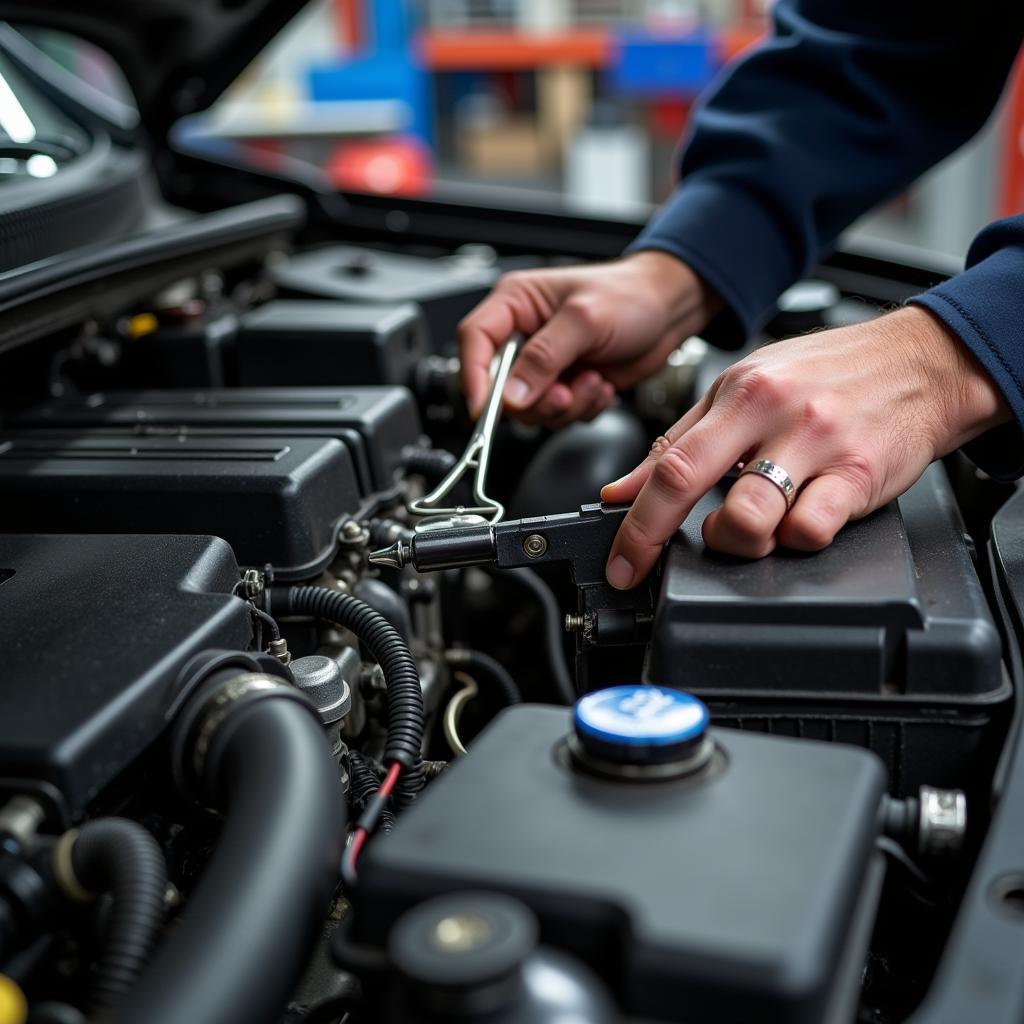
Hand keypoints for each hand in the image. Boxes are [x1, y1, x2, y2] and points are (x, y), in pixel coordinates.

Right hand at [458, 252, 719, 427]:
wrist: (670, 310)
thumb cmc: (630, 296)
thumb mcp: (585, 321)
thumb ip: (544, 358)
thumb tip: (511, 395)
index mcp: (515, 304)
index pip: (474, 341)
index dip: (474, 378)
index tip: (485, 409)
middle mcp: (523, 335)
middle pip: (499, 386)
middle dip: (537, 399)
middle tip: (565, 391)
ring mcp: (543, 365)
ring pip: (530, 409)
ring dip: (566, 405)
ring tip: (593, 380)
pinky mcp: (564, 385)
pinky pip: (558, 416)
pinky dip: (582, 409)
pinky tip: (601, 386)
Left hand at [600, 306, 1010, 588]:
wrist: (923, 361)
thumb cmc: (830, 374)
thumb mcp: (742, 389)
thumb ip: (678, 441)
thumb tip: (621, 491)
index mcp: (737, 394)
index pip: (666, 464)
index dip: (635, 525)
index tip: (621, 564)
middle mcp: (772, 414)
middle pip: (691, 485)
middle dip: (663, 538)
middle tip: (687, 546)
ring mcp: (818, 443)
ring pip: (751, 520)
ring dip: (740, 541)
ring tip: (755, 526)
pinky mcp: (861, 473)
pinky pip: (812, 530)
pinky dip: (797, 540)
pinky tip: (801, 521)